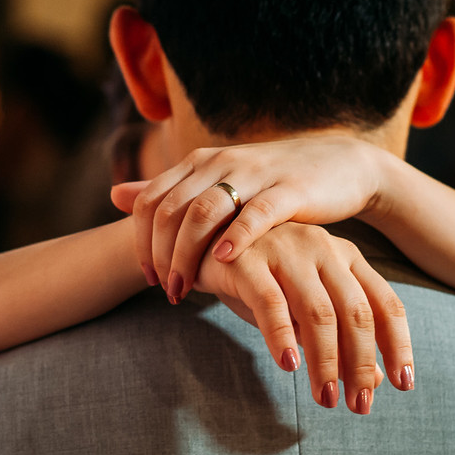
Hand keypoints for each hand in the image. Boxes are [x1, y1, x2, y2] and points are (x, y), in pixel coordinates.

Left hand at [111, 136, 390, 301]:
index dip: (140, 242)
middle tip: (166, 292)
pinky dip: (236, 237)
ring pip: (205, 211)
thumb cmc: (272, 182)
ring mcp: (255, 174)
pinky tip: (225, 261)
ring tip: (187, 289)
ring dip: (188, 255)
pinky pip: (256, 212)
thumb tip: (114, 194)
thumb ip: (168, 190)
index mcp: (199, 162)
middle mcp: (221, 162)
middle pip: (171, 210)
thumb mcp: (216, 181)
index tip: (147, 278)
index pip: (150, 201)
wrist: (340, 164)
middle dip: (161, 255)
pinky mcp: (290, 189)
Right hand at [196, 221, 414, 412]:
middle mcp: (323, 248)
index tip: (403, 384)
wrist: (206, 238)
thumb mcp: (306, 304)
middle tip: (358, 404)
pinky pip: (270, 303)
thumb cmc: (264, 276)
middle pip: (355, 313)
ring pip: (318, 313)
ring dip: (326, 361)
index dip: (398, 345)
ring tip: (326, 397)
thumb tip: (375, 381)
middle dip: (361, 363)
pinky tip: (289, 365)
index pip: (384, 304)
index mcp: (346, 256)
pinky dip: (281, 337)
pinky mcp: (247, 260)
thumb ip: (339, 335)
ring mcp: (286, 250)